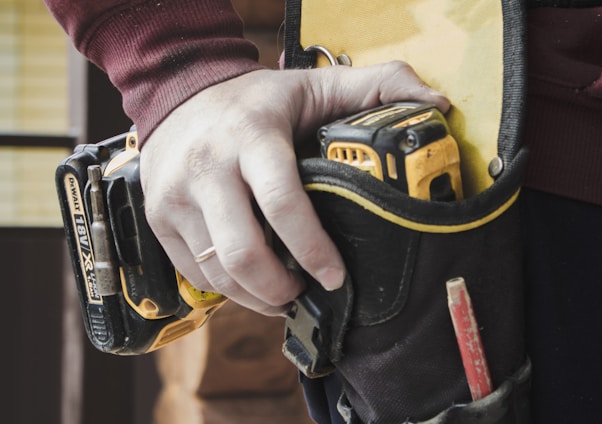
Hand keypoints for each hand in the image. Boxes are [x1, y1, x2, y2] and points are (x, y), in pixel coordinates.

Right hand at [140, 61, 449, 315]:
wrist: (178, 93)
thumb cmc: (252, 99)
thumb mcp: (312, 85)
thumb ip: (374, 87)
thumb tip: (435, 104)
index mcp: (251, 137)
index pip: (283, 204)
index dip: (314, 250)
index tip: (336, 277)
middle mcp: (207, 168)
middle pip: (243, 254)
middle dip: (281, 289)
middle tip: (305, 292)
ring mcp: (176, 197)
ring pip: (218, 273)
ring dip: (255, 297)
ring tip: (282, 293)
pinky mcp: (159, 218)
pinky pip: (195, 274)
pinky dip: (227, 290)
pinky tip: (250, 283)